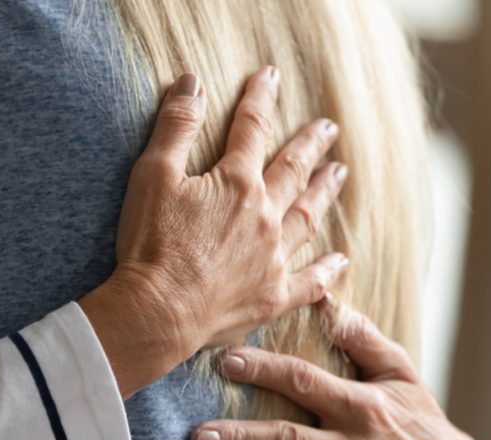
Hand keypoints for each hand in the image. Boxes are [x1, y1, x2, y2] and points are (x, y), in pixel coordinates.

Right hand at [80, 68, 348, 397]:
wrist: (158, 312)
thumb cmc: (151, 245)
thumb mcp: (153, 175)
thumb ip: (176, 127)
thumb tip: (193, 83)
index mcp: (237, 184)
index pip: (251, 130)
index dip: (260, 99)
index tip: (270, 76)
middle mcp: (265, 217)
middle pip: (293, 171)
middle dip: (310, 145)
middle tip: (328, 129)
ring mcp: (274, 259)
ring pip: (308, 217)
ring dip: (323, 193)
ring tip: (338, 174)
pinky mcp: (272, 296)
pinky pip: (310, 282)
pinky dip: (327, 270)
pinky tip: (339, 260)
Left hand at [189, 293, 482, 439]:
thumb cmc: (418, 420)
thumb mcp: (400, 375)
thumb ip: (363, 339)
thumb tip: (326, 299)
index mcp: (362, 407)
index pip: (304, 383)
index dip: (264, 371)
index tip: (226, 361)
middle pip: (288, 439)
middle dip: (240, 435)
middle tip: (197, 434)